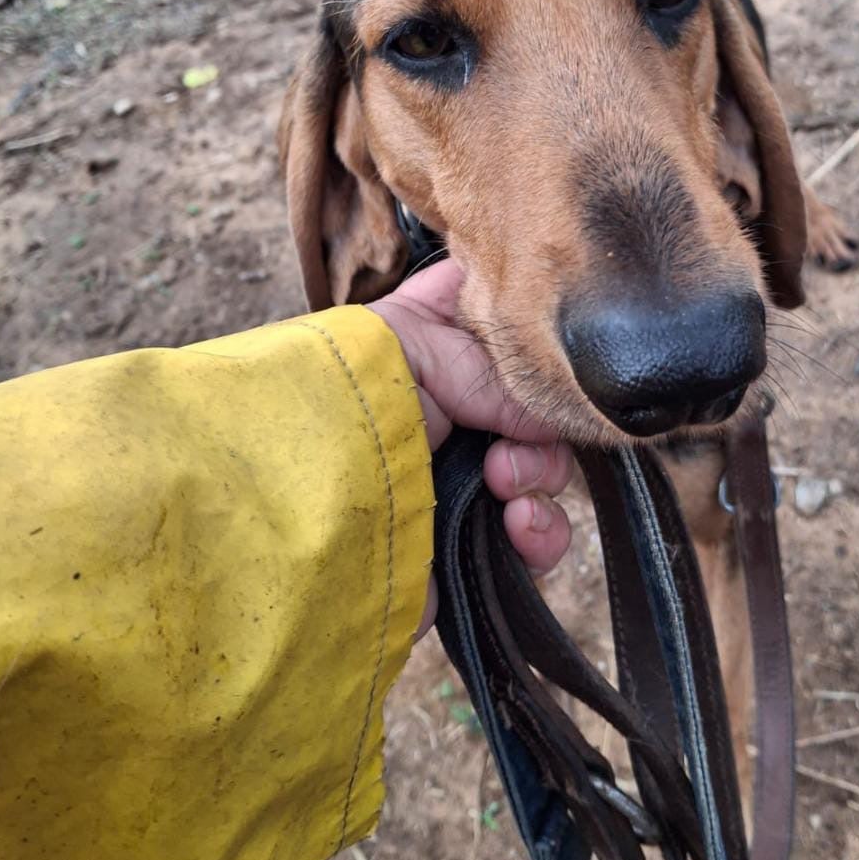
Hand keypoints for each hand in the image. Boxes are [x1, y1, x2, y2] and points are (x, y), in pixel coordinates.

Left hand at [369, 259, 572, 636]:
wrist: (294, 515)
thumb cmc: (338, 405)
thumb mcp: (416, 351)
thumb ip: (501, 374)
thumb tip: (564, 414)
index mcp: (433, 344)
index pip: (502, 318)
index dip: (532, 323)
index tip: (544, 334)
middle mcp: (454, 409)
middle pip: (541, 402)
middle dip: (543, 421)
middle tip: (507, 439)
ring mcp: (465, 478)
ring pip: (549, 470)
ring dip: (541, 475)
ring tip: (503, 485)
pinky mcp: (472, 542)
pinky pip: (539, 539)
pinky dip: (540, 533)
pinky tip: (516, 527)